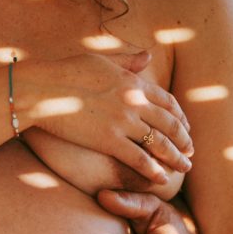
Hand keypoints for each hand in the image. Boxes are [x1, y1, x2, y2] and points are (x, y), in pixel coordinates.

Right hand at [22, 53, 192, 184]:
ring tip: (184, 169)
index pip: (167, 102)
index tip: (185, 128)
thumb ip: (127, 60)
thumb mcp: (102, 60)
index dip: (180, 117)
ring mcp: (123, 121)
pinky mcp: (109, 140)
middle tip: (190, 153)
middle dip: (184, 140)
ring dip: (175, 157)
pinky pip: (138, 158)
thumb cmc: (65, 72)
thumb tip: (148, 54)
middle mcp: (134, 101)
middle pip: (169, 124)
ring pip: (159, 143)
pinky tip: (162, 178)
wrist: (42, 89)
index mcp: (133, 81)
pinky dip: (153, 169)